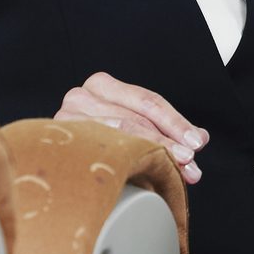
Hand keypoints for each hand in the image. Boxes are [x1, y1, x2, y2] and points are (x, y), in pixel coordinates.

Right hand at [54, 72, 208, 182]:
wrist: (55, 168)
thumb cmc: (98, 145)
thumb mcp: (135, 131)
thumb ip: (166, 132)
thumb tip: (199, 138)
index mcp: (102, 86)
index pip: (149, 101)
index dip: (176, 123)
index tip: (196, 142)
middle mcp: (82, 95)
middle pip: (137, 117)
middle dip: (169, 141)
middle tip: (191, 162)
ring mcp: (67, 115)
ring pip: (121, 130)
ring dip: (154, 149)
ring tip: (177, 168)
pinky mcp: (60, 136)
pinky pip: (99, 144)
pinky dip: (124, 155)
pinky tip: (138, 165)